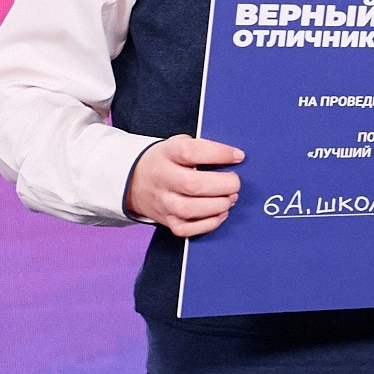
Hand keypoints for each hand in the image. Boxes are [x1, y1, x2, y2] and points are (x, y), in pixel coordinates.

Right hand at [125, 135, 244, 236]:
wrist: (134, 180)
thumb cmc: (167, 161)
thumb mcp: (178, 144)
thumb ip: (203, 148)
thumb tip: (235, 156)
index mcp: (167, 154)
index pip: (190, 151)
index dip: (218, 154)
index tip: (238, 156)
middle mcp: (162, 178)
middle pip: (192, 184)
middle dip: (223, 185)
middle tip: (234, 183)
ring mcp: (162, 201)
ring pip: (189, 209)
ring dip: (218, 205)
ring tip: (229, 198)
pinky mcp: (166, 220)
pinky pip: (187, 228)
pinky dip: (209, 223)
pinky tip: (220, 213)